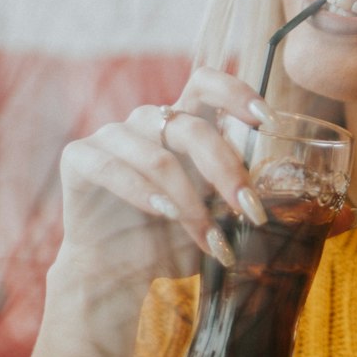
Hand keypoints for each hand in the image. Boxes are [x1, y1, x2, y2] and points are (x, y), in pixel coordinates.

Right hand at [55, 67, 275, 298]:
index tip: (270, 122)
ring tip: (211, 238)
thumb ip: (234, 195)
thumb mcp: (213, 215)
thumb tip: (277, 197)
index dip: (237, 93)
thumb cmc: (171, 239)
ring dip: (191, 202)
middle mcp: (146, 121)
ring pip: (159, 157)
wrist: (116, 273)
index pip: (207, 84)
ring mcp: (110, 136)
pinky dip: (144, 194)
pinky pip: (113, 168)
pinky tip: (165, 215)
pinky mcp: (78, 158)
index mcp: (180, 123)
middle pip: (192, 129)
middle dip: (227, 171)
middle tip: (250, 210)